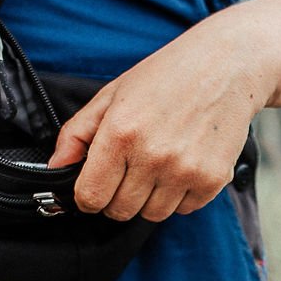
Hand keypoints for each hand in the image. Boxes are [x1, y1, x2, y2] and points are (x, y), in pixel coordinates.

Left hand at [47, 13, 265, 221]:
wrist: (227, 65)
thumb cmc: (166, 77)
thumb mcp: (112, 95)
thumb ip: (77, 133)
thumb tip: (54, 167)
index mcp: (121, 133)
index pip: (90, 197)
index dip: (87, 195)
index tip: (95, 186)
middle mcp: (153, 156)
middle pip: (119, 211)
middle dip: (117, 196)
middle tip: (130, 169)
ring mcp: (185, 171)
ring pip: (152, 215)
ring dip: (149, 197)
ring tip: (158, 164)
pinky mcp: (212, 180)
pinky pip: (183, 209)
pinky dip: (178, 195)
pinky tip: (183, 164)